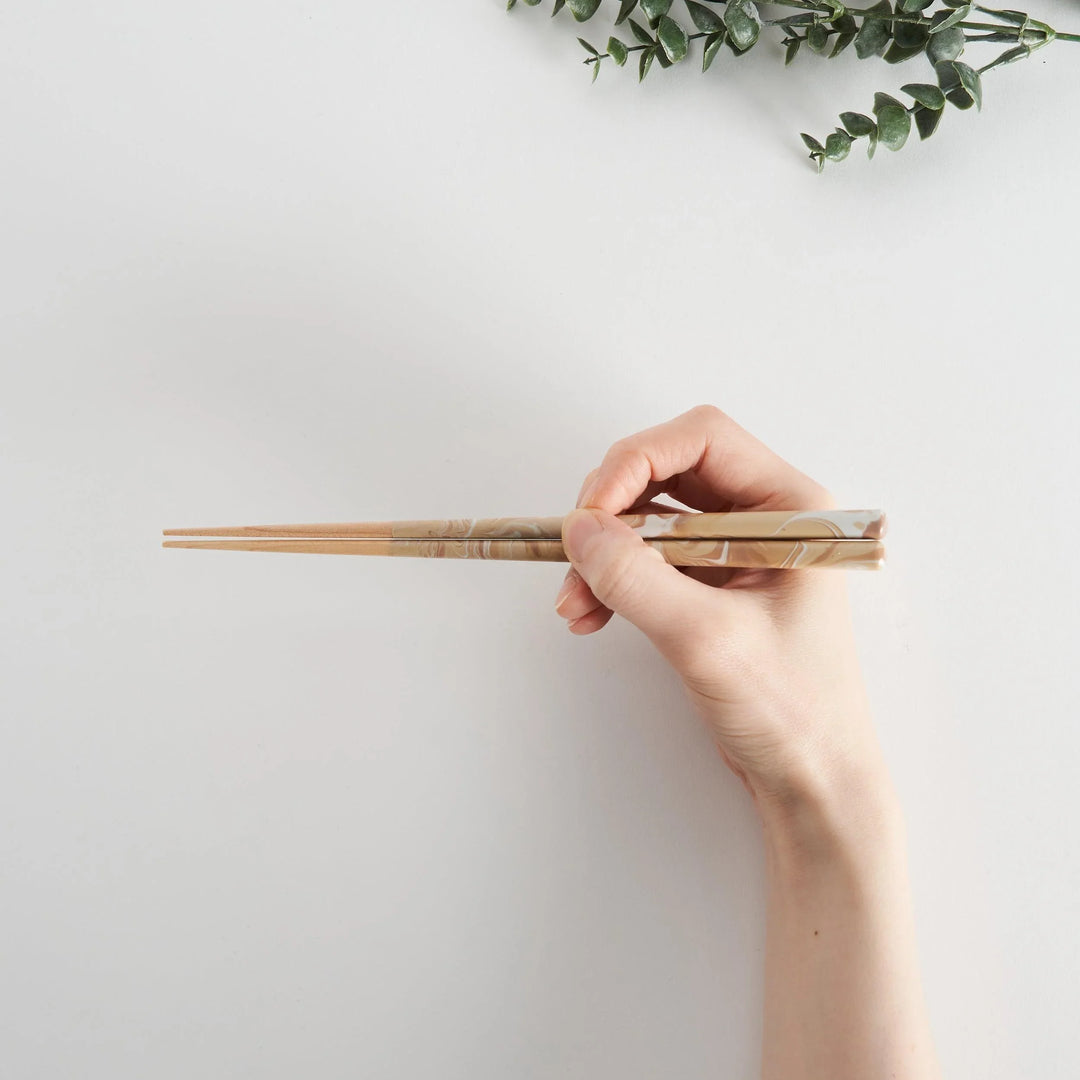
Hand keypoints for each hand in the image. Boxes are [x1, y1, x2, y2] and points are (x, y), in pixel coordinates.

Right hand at [554, 405, 888, 820]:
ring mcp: (734, 551)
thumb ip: (637, 578)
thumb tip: (578, 529)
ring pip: (649, 517)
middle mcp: (763, 518)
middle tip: (577, 551)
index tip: (593, 509)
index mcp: (790, 508)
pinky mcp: (710, 585)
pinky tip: (589, 614)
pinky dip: (612, 579)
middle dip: (612, 508)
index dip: (637, 460)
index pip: (702, 439)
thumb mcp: (707, 639)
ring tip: (575, 602)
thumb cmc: (792, 710)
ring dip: (603, 551)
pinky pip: (647, 559)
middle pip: (667, 471)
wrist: (811, 780)